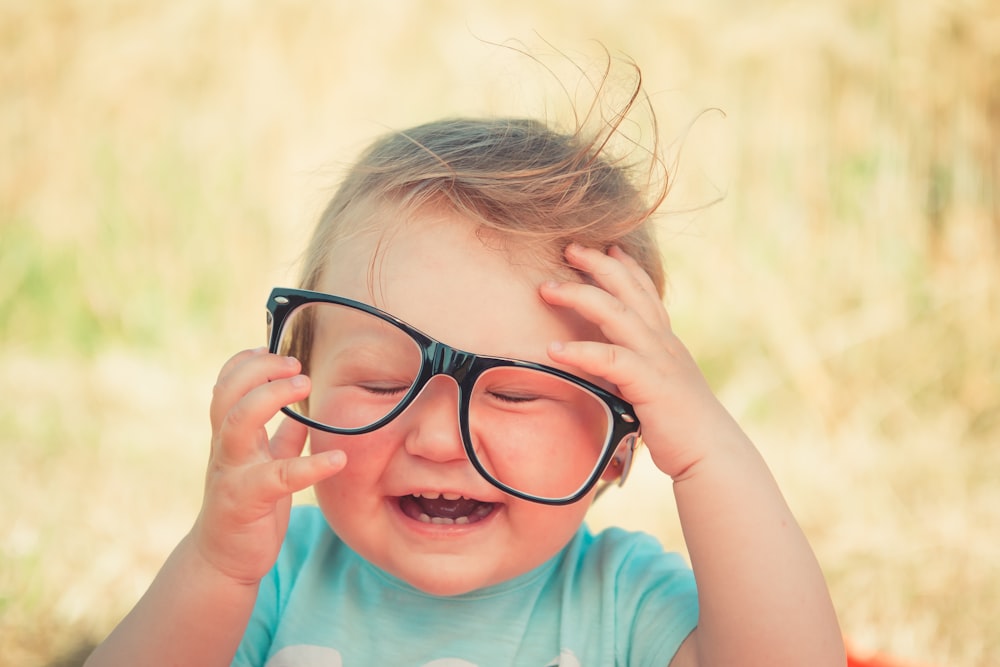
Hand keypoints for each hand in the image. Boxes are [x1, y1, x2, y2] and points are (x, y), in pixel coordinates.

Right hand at [190, 347, 346, 583]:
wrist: (224, 562)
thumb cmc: (248, 508)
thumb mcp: (266, 465)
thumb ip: (281, 438)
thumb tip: (303, 413)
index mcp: (231, 437)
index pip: (225, 386)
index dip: (243, 362)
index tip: (269, 348)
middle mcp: (226, 449)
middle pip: (227, 395)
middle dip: (258, 371)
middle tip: (295, 364)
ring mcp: (232, 473)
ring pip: (237, 424)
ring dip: (270, 398)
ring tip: (305, 385)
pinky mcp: (246, 502)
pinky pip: (278, 477)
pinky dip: (310, 465)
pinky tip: (338, 459)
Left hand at [539, 244, 748, 479]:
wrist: (714, 455)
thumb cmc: (683, 430)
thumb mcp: (660, 390)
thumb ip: (641, 374)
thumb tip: (616, 375)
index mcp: (667, 344)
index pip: (646, 294)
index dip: (627, 268)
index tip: (607, 247)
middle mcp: (664, 344)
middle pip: (628, 290)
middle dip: (597, 264)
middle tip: (569, 247)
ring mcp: (659, 361)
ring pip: (617, 314)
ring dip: (579, 296)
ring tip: (546, 289)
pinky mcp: (650, 385)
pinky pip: (611, 359)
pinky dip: (581, 351)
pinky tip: (553, 350)